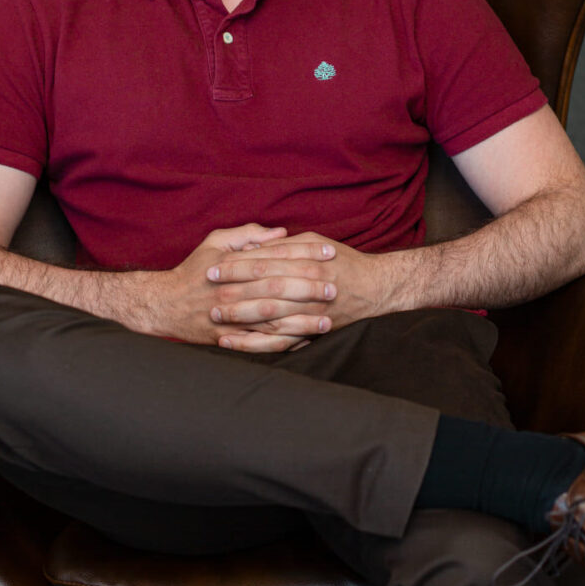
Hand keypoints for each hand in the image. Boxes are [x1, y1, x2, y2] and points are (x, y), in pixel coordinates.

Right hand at [158, 224, 337, 350]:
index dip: (305, 253)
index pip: (277, 256)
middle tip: (335, 287)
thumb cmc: (193, 271)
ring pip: (273, 322)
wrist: (163, 305)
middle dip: (309, 288)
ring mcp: (231, 318)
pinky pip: (261, 345)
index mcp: (234, 266)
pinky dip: (284, 344)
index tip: (329, 252)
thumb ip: (247, 235)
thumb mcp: (214, 242)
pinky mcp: (230, 339)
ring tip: (328, 320)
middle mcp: (234, 292)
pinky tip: (304, 342)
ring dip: (302, 322)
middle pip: (278, 289)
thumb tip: (281, 232)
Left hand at [209, 232, 405, 348]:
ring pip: (269, 316)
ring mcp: (310, 311)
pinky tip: (233, 342)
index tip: (215, 266)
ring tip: (215, 315)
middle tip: (208, 289)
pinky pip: (278, 342)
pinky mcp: (311, 332)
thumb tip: (259, 243)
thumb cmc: (343, 261)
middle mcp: (309, 286)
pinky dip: (253, 343)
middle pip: (264, 287)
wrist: (376, 288)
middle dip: (234, 288)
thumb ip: (287, 243)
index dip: (238, 264)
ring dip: (240, 315)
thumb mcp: (316, 241)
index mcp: (308, 261)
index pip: (265, 262)